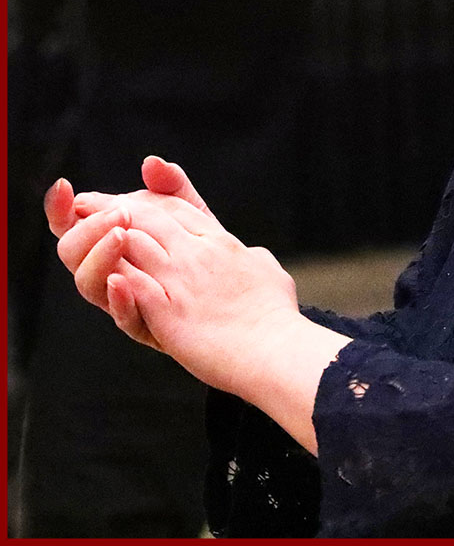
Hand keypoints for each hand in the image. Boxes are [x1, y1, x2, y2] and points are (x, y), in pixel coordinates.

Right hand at [44, 156, 218, 347]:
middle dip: (86, 229)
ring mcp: (129, 300)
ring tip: (120, 233)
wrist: (247, 301)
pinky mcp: (151, 326)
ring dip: (99, 256)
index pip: (75, 225)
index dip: (62, 208)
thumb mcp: (196, 217)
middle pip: (73, 253)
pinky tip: (122, 281)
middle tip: (117, 214)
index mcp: (116, 245)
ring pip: (90, 284)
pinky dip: (119, 299)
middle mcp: (115, 272)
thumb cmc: (212, 257)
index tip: (64, 188)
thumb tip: (152, 163)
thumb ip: (173, 190)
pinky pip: (125, 318)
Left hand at [48, 160, 350, 453]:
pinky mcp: (169, 310)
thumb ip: (252, 258)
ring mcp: (181, 280)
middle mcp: (198, 253)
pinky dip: (114, 280)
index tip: (125, 198)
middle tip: (85, 204)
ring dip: (105, 237)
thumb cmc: (276, 316)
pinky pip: (132, 286)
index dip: (147, 199)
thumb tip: (251, 253)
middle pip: (149, 217)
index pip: (177, 208)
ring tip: (81, 231)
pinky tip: (104, 277)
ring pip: (133, 243)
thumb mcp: (268, 271)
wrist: (278, 349)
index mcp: (220, 242)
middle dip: (114, 208)